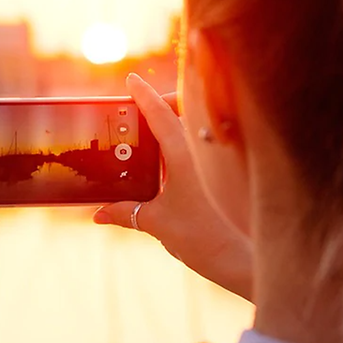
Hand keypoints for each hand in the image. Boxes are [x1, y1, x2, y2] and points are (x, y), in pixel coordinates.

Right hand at [94, 74, 253, 300]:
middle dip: (166, 104)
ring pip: (197, 127)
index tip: (131, 80)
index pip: (160, 113)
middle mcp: (203, 150)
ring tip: (156, 138)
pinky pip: (206, 145)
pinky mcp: (228, 172)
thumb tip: (99, 214)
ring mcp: (219, 159)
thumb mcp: (157, 223)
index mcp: (183, 154)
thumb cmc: (203, 239)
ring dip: (179, 123)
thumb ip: (126, 213)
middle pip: (184, 110)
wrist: (243, 261)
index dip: (143, 95)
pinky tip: (176, 165)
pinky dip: (190, 143)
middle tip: (144, 113)